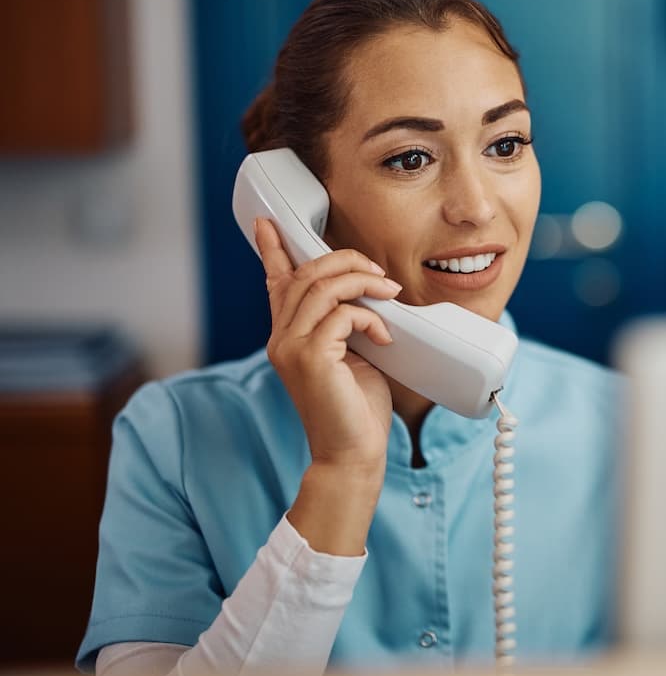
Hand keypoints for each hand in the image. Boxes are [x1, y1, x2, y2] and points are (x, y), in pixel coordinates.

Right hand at [254, 217, 400, 473]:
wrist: (352, 453)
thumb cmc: (356, 409)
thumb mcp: (350, 356)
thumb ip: (344, 324)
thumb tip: (365, 293)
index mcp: (288, 336)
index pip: (276, 283)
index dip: (273, 250)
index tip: (267, 222)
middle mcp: (281, 338)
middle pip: (306, 273)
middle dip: (345, 261)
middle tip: (378, 272)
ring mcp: (291, 347)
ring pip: (322, 286)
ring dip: (362, 281)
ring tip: (389, 293)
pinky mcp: (311, 357)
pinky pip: (342, 313)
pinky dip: (369, 316)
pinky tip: (383, 336)